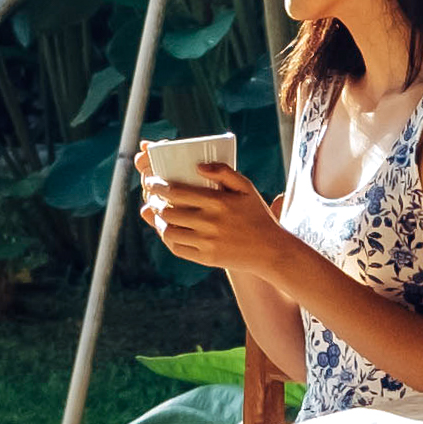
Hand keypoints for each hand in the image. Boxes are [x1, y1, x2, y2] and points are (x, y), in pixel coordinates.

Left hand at [138, 156, 276, 276]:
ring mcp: (207, 242)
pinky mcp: (206, 258)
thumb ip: (224, 171)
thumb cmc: (256, 215)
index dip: (158, 186)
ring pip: (169, 231)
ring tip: (159, 213)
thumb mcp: (246, 187)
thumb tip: (197, 166)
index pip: (177, 192)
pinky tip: (169, 230)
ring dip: (159, 221)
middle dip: (155, 202)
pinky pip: (177, 248)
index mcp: (218, 202)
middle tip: (153, 197)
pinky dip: (168, 238)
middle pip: (168, 212)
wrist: (270, 250)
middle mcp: (210, 223)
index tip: (152, 182)